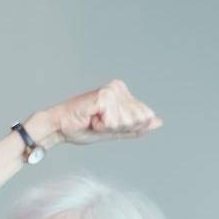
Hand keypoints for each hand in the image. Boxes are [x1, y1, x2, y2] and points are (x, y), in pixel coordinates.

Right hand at [40, 79, 160, 146]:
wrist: (60, 128)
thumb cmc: (83, 128)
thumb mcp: (115, 130)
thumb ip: (137, 126)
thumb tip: (158, 121)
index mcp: (124, 92)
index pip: (144, 116)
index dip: (126, 127)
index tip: (107, 124)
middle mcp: (119, 87)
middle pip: (137, 119)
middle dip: (119, 127)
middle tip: (100, 123)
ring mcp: (111, 90)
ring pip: (126, 121)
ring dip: (109, 127)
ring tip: (95, 121)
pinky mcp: (103, 96)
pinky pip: (114, 121)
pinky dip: (102, 126)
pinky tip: (91, 119)